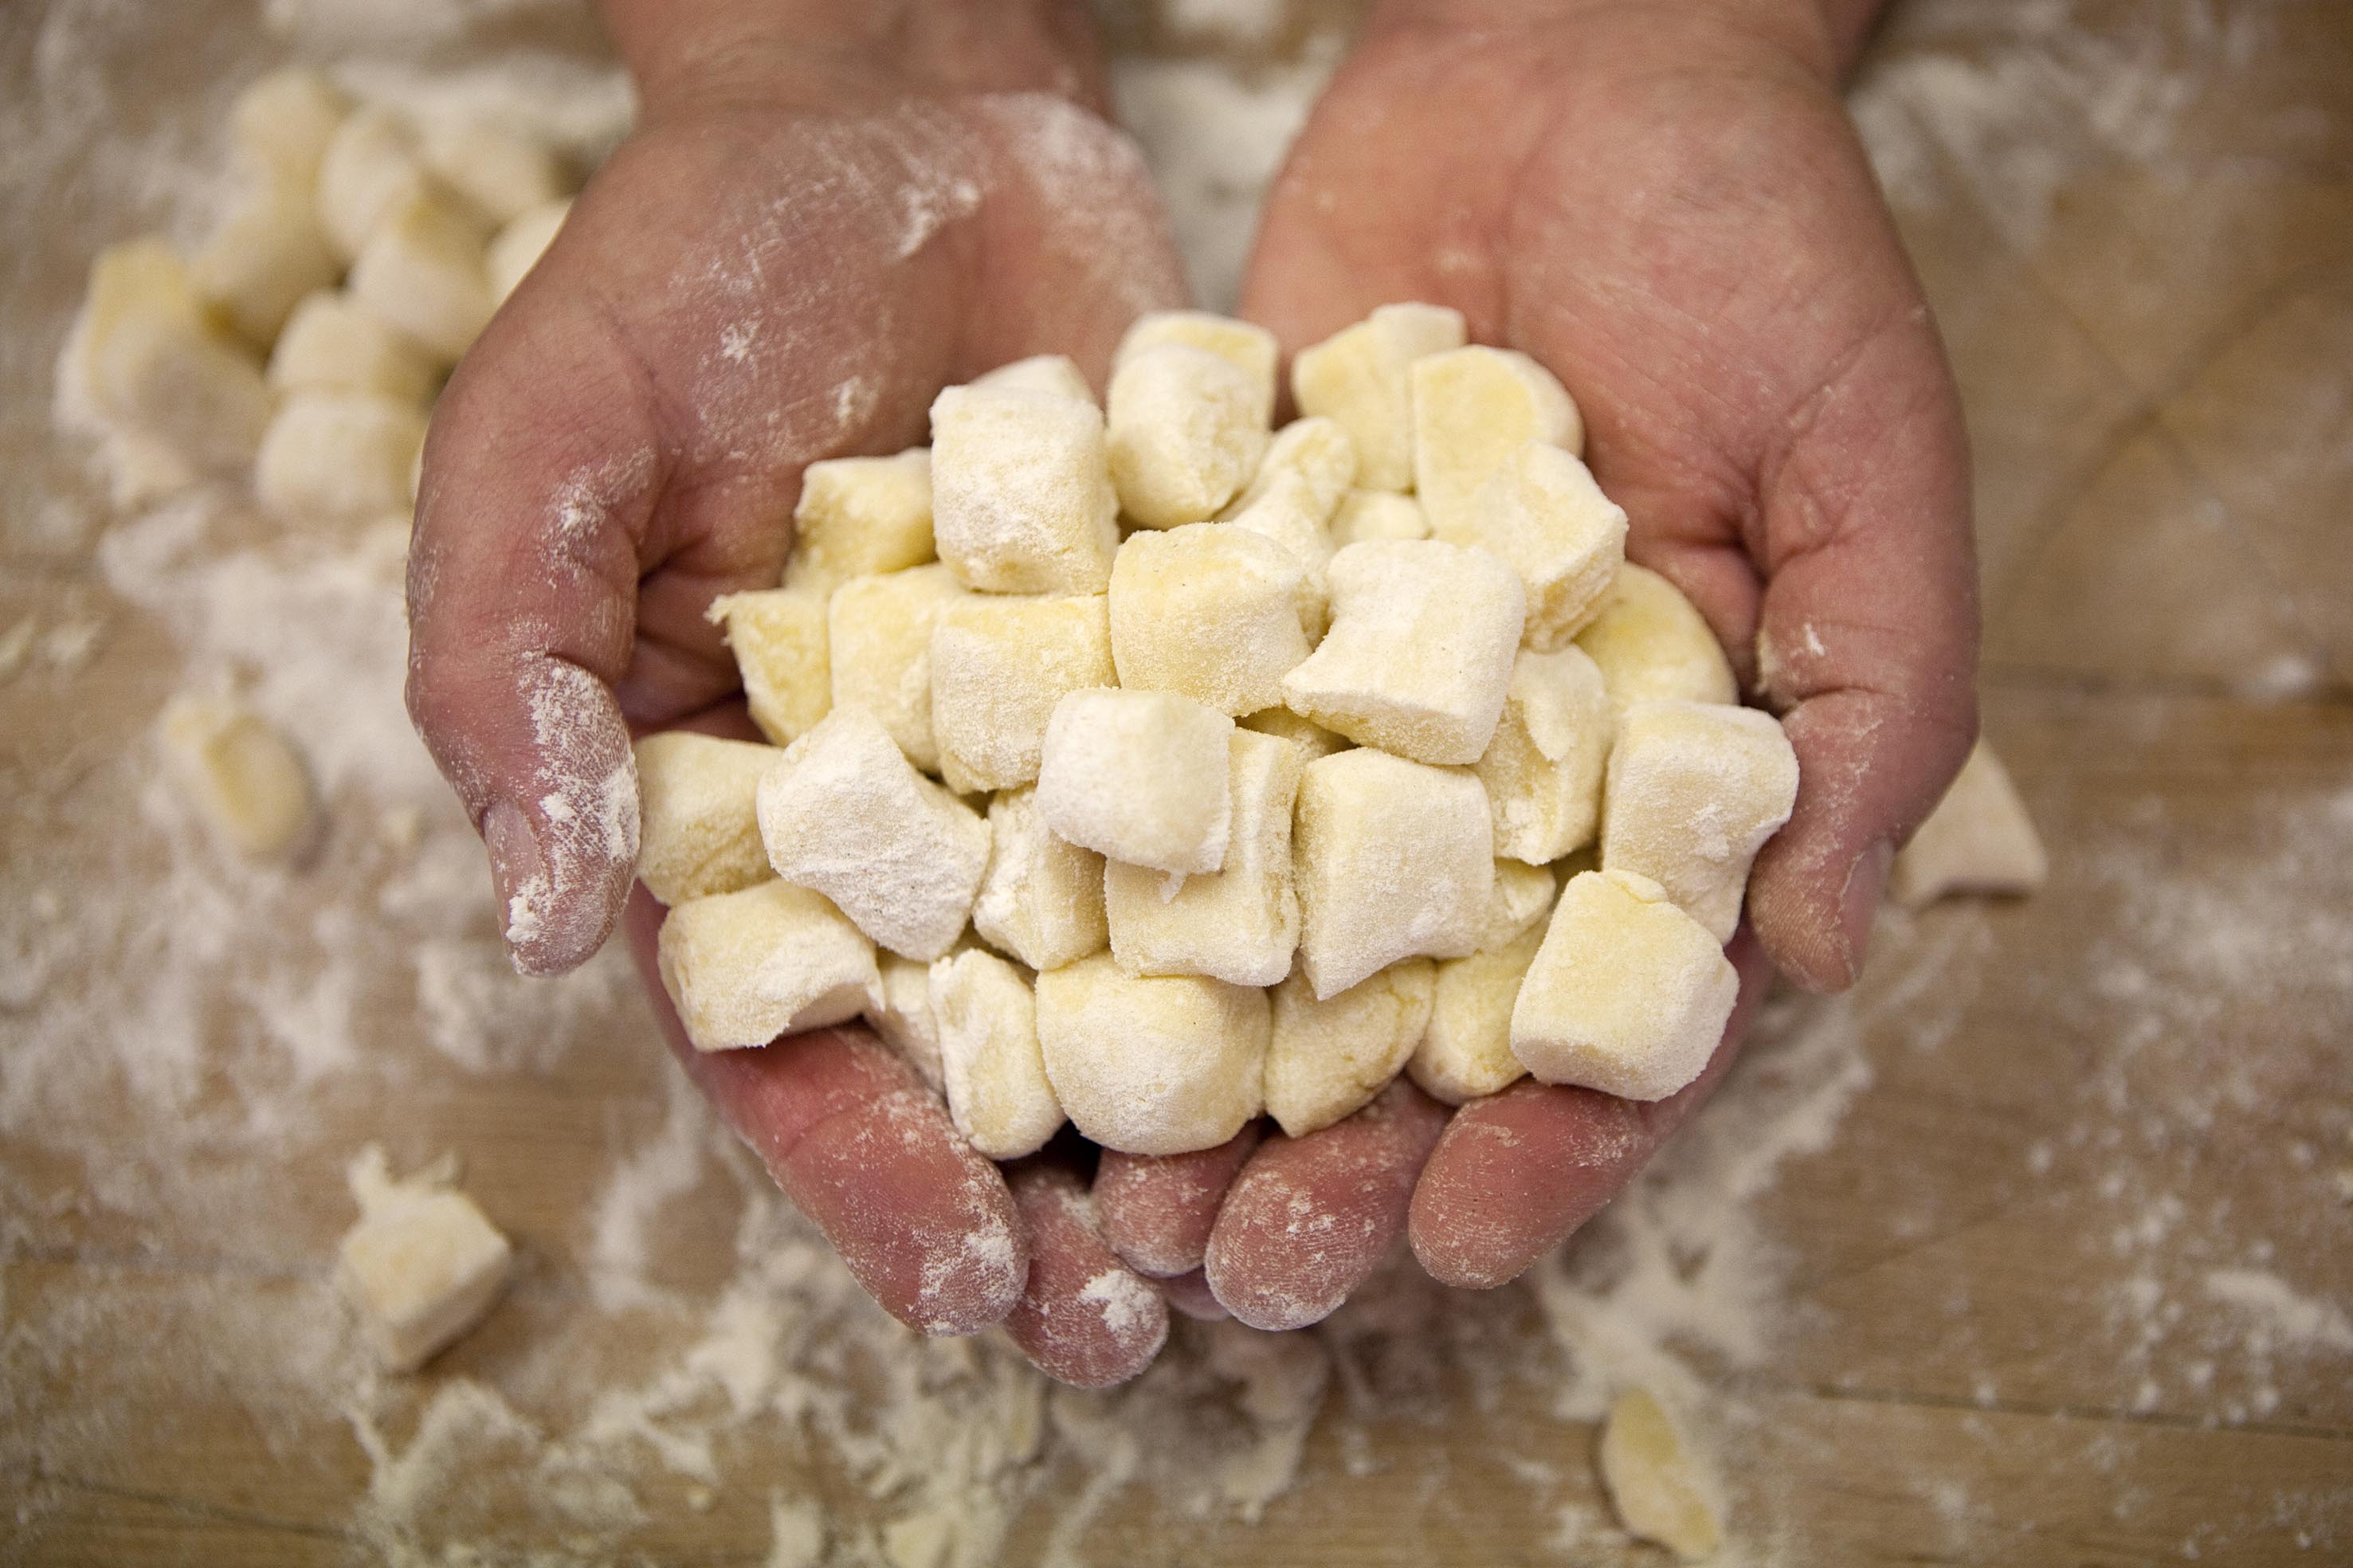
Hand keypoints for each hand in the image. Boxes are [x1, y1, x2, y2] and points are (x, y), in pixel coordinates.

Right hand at [404, 0, 1189, 1381]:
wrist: (903, 109)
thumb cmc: (685, 263)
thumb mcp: (541, 442)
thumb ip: (511, 671)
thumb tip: (544, 931)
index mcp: (735, 818)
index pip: (787, 1040)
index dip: (866, 1173)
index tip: (969, 1280)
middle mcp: (912, 819)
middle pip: (975, 1049)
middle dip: (1052, 1195)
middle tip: (1152, 1322)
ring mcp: (1066, 754)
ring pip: (1135, 968)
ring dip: (1204, 1110)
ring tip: (1296, 1225)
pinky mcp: (1198, 668)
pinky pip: (1260, 810)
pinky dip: (1318, 912)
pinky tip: (1400, 1010)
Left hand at [1095, 0, 1976, 1321]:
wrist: (1572, 63)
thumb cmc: (1769, 262)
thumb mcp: (1872, 472)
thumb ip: (1873, 706)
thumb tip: (1812, 960)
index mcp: (1651, 804)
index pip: (1604, 1027)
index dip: (1545, 1153)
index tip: (1460, 1242)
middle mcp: (1482, 788)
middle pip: (1404, 1027)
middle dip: (1332, 1162)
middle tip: (1241, 1273)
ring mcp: (1338, 712)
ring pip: (1253, 937)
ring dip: (1187, 1073)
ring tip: (1108, 1189)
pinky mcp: (1215, 619)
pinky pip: (1143, 762)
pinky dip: (1081, 872)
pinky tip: (1008, 970)